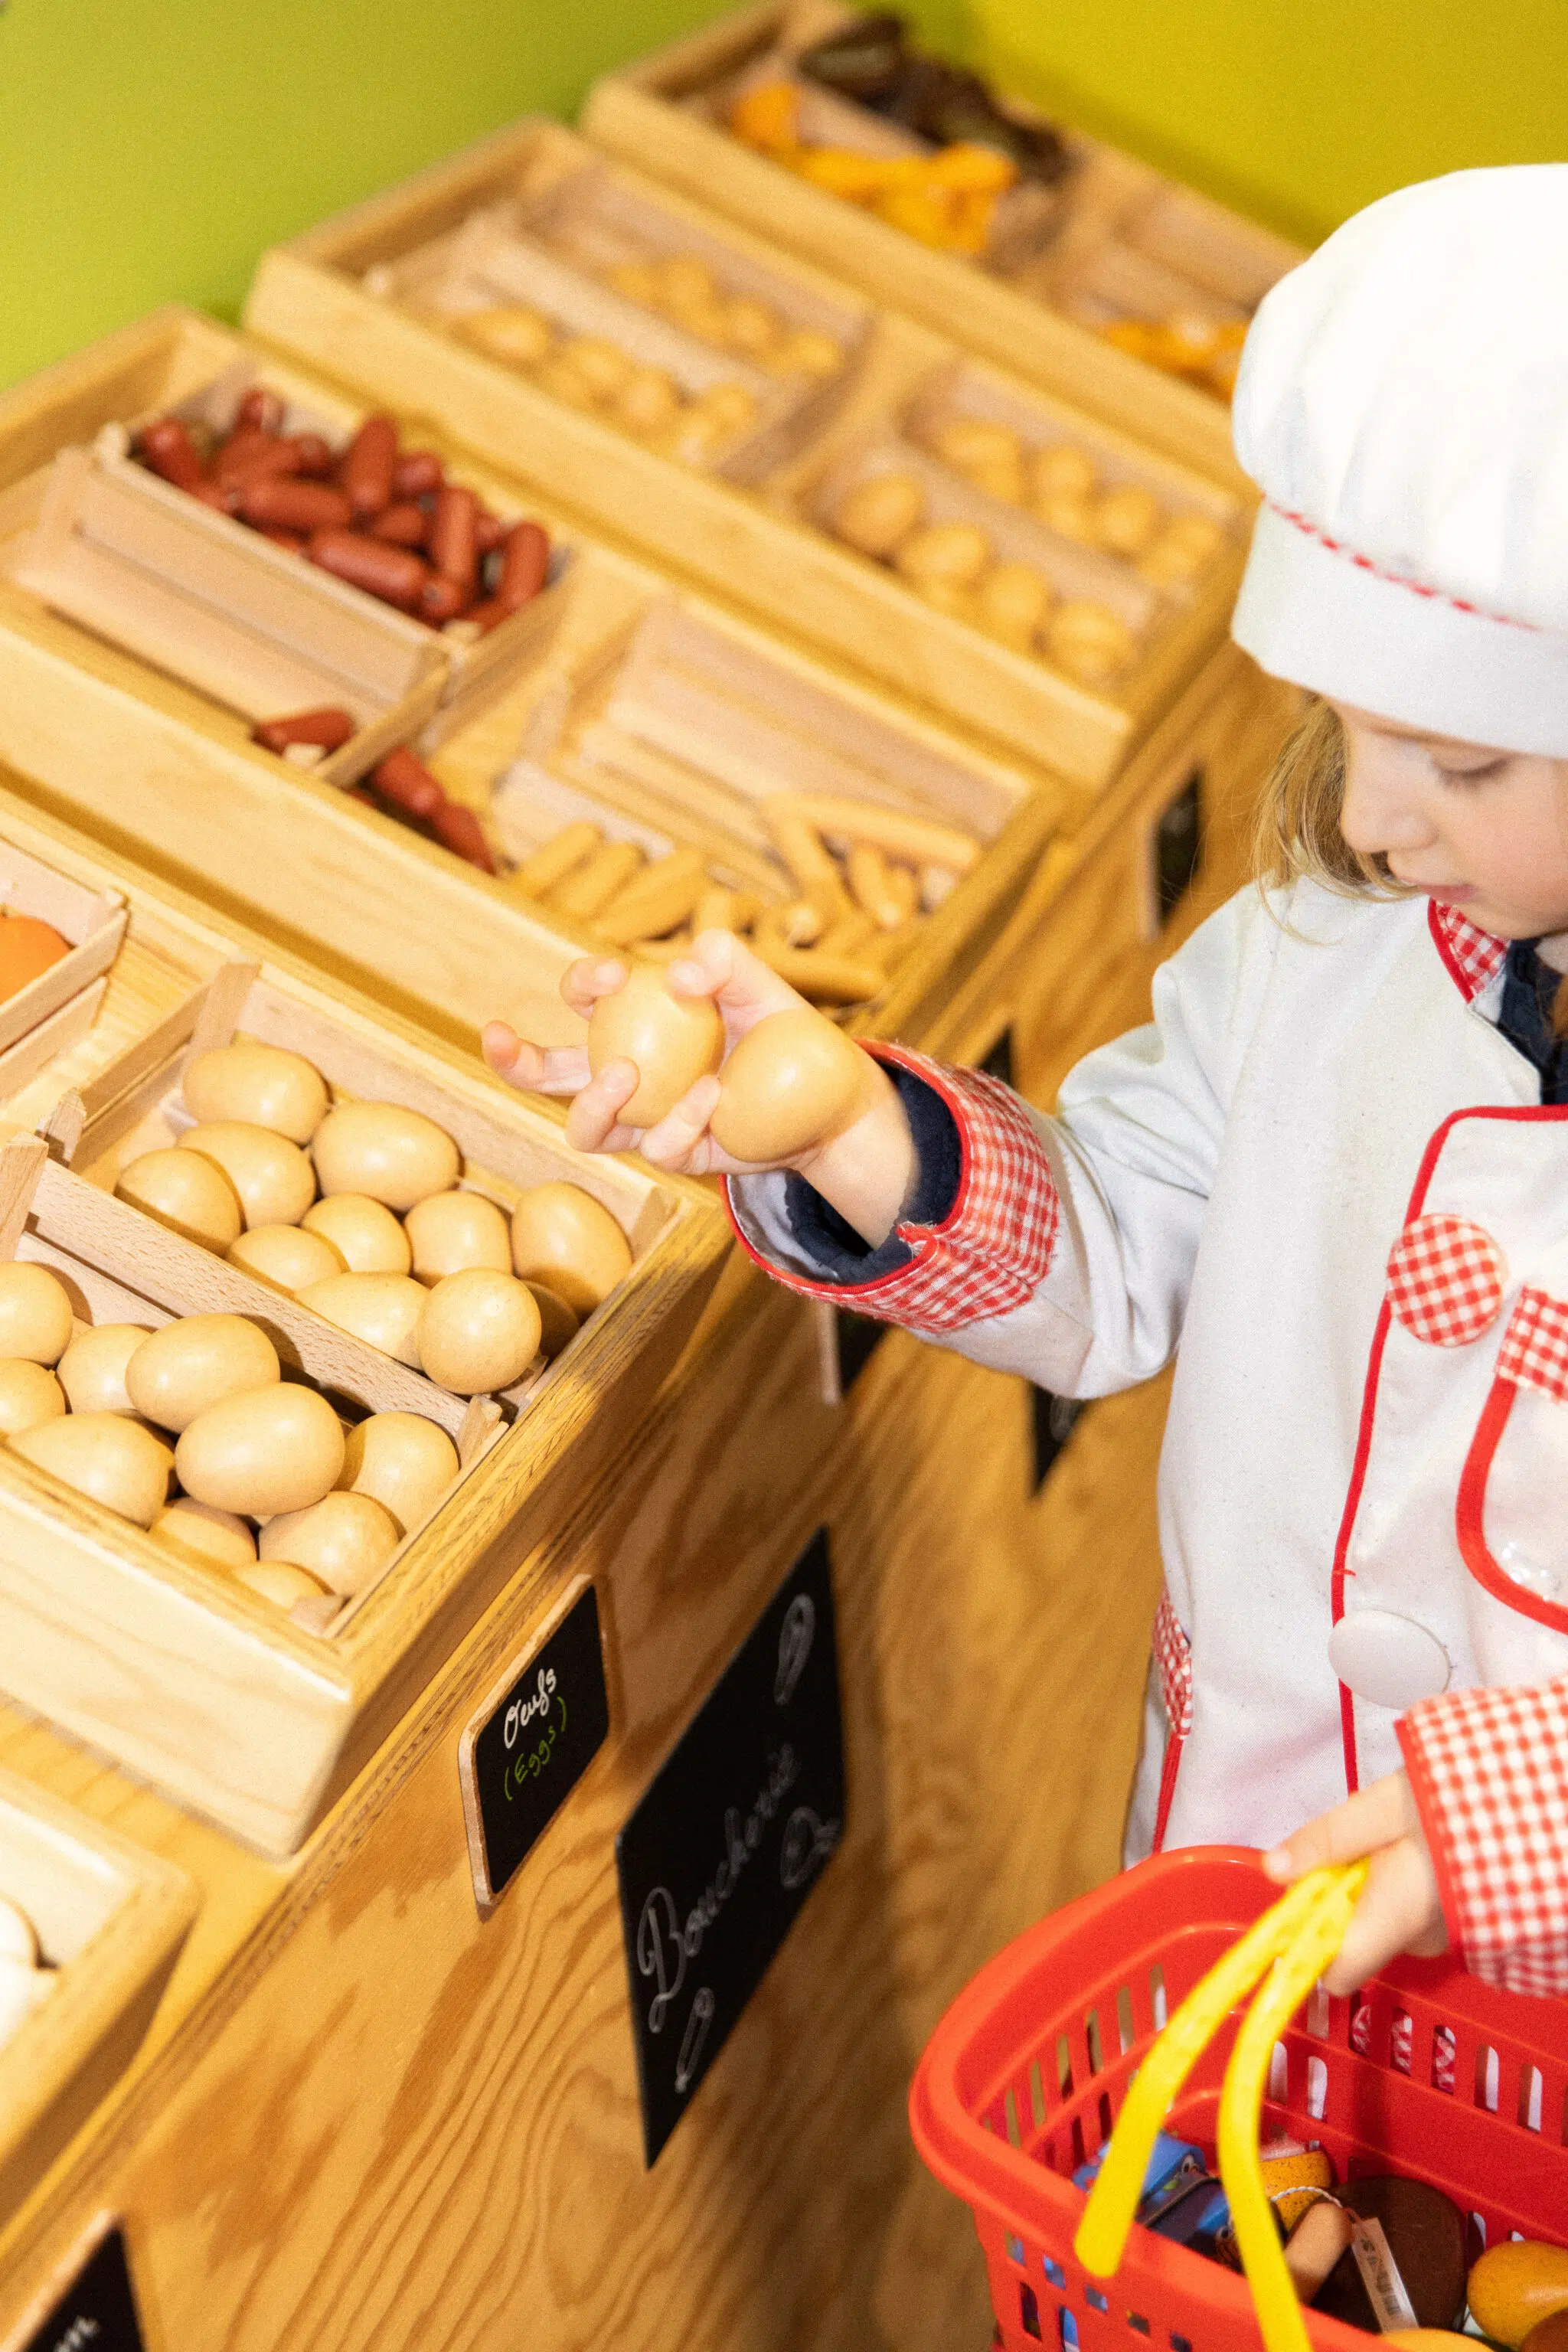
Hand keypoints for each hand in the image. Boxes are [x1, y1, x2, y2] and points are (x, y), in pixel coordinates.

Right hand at [483, 928, 917, 1241]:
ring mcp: (645, 1121)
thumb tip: (676, 977)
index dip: (582, 984)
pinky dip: (679, 1121)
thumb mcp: (758, 981)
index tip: (616, 975)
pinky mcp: (676, 1155)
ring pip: (584, 1129)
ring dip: (592, 1104)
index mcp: (634, 1020)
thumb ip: (722, 959)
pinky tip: (712, 1097)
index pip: (584, 999)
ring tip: (624, 1073)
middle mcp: (625, 1073)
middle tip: (497, 1037)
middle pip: (547, 1074)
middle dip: (510, 1060)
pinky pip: (658, 1147)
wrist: (825, 1094)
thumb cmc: (782, 1028)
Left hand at [1262, 1771, 1446, 1994]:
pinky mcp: (1458, 1926)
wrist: (1531, 1804)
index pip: (1335, 1973)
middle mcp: (1418, 1943)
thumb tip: (1273, 1869)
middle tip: (1358, 1847)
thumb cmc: (1456, 1805)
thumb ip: (1328, 1839)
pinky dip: (1402, 1888)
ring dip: (1373, 1888)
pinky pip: (1410, 1915)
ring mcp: (1442, 1937)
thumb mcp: (1382, 1808)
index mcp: (1393, 1920)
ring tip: (1397, 1840)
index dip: (1309, 1942)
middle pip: (1354, 1940)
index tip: (1302, 1897)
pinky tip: (1419, 1852)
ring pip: (1382, 1923)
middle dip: (1341, 1899)